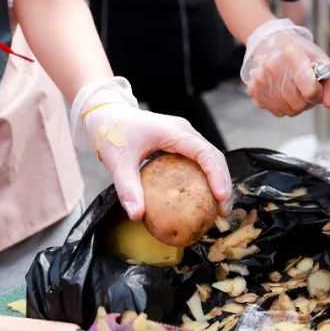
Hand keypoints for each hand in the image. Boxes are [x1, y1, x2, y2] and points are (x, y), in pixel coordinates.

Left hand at [70, 78, 231, 220]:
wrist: (106, 114)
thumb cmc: (112, 132)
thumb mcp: (118, 161)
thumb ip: (127, 188)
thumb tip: (136, 216)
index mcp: (175, 132)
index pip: (205, 153)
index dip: (217, 175)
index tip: (220, 198)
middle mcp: (185, 132)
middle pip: (215, 156)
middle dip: (223, 182)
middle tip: (223, 210)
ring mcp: (184, 137)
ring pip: (210, 158)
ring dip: (217, 181)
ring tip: (218, 207)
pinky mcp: (179, 143)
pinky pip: (199, 161)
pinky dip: (205, 178)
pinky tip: (201, 197)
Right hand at [242, 19, 329, 117]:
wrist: (275, 44)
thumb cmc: (303, 54)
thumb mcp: (323, 61)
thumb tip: (328, 104)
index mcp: (292, 53)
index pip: (310, 90)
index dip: (317, 93)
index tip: (317, 87)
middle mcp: (273, 65)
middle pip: (298, 103)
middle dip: (307, 101)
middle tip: (306, 89)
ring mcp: (261, 78)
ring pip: (287, 110)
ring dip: (296, 105)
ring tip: (296, 89)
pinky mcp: (254, 89)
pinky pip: (276, 111)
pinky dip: (283, 106)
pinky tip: (284, 92)